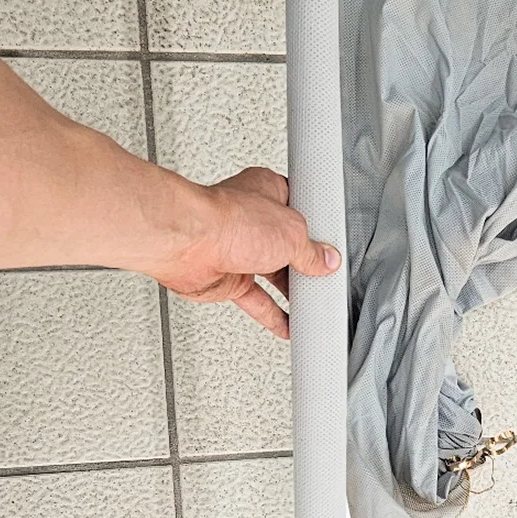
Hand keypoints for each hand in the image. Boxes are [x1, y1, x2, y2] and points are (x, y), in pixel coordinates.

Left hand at [153, 166, 341, 339]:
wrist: (186, 242)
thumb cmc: (227, 220)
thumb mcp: (291, 233)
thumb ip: (311, 251)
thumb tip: (325, 260)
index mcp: (268, 193)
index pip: (300, 213)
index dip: (316, 231)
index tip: (331, 250)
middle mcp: (252, 221)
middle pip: (287, 247)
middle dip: (304, 265)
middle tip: (323, 279)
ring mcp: (238, 250)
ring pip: (272, 275)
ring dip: (290, 291)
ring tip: (310, 303)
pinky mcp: (227, 278)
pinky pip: (255, 300)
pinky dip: (272, 315)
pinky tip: (286, 324)